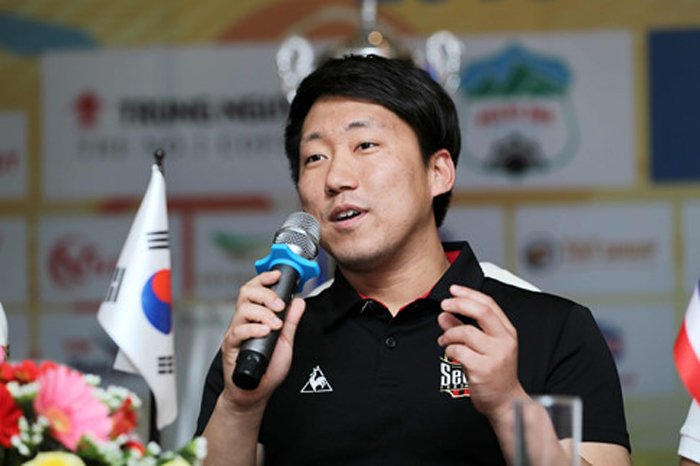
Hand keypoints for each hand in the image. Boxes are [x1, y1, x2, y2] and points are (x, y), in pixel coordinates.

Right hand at [219, 269, 305, 412]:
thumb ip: (291, 321)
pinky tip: (265, 332)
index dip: (264, 278)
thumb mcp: (286, 341)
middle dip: (265, 294)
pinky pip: (238, 331)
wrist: (255, 392)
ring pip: (243, 309)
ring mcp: (236, 332)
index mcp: (255, 315)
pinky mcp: (230, 346)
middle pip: (246, 293)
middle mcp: (243, 320)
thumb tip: (299, 301)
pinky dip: (253, 329)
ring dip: (262, 313)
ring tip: (275, 325)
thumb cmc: (268, 368)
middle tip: (279, 305)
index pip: (255, 289)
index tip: (278, 275)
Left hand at [437, 284, 525, 420]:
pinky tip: (450, 353)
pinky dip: (449, 349)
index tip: (453, 289)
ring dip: (449, 333)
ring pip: (466, 332)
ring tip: (444, 340)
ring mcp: (495, 356)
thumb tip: (445, 313)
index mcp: (507, 332)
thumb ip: (464, 327)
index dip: (469, 293)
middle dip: (459, 304)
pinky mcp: (483, 370)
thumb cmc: (495, 372)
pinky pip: (458, 351)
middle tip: (444, 304)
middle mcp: (504, 341)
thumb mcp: (484, 346)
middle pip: (481, 312)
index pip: (489, 304)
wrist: (505, 402)